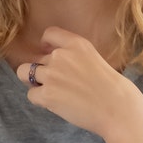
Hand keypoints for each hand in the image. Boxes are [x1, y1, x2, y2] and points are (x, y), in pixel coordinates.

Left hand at [14, 27, 142, 141]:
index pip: (49, 33)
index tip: (48, 53)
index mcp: (76, 44)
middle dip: (44, 72)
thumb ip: (75, 57)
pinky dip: (40, 101)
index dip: (45, 45)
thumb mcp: (95, 59)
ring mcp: (52, 74)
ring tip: (51, 93)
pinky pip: (31, 95)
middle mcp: (61, 55)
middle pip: (36, 60)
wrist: (118, 109)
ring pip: (24, 73)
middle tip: (60, 86)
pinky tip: (56, 105)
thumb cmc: (113, 89)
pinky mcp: (47, 94)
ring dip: (35, 83)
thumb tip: (52, 61)